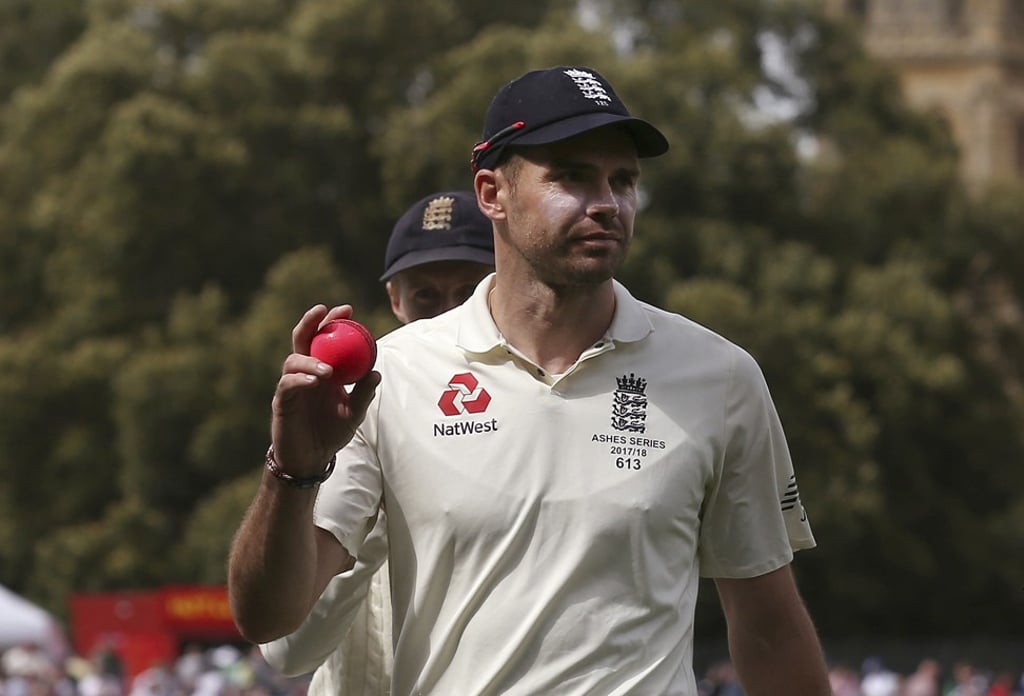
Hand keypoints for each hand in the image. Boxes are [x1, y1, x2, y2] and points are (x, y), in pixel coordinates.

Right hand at [270, 304, 379, 477]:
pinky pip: (287, 384)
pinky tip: (313, 381)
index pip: (326, 339)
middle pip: (303, 339)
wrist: (311, 458)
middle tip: (324, 311)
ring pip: (293, 359)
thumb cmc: (332, 433)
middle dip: (312, 322)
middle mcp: (305, 372)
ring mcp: (291, 385)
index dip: (333, 322)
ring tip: (327, 370)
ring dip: (310, 359)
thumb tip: (377, 371)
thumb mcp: (354, 413)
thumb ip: (363, 393)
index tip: (348, 309)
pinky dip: (300, 379)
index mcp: (323, 370)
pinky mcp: (282, 401)